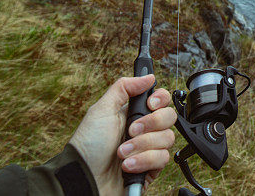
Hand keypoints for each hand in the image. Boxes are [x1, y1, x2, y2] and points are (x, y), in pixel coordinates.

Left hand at [70, 74, 176, 195]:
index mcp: (134, 113)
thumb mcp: (101, 110)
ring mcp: (149, 149)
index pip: (162, 99)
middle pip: (169, 116)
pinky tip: (127, 166)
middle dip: (150, 124)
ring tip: (122, 154)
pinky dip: (143, 161)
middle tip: (130, 131)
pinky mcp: (152, 167)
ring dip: (141, 145)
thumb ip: (123, 88)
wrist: (85, 178)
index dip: (161, 99)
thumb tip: (147, 76)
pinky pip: (163, 158)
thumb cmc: (88, 146)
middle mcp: (145, 130)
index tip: (150, 104)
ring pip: (167, 138)